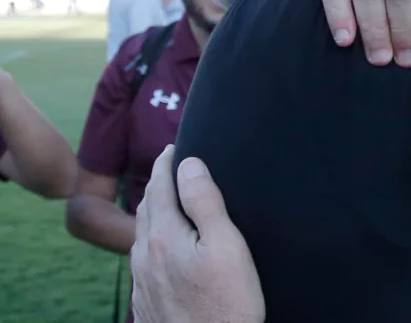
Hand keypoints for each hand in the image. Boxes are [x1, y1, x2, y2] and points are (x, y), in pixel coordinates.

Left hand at [131, 146, 263, 322]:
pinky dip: (152, 241)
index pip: (158, 187)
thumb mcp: (226, 246)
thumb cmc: (229, 303)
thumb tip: (189, 164)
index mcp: (164, 237)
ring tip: (168, 202)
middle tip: (171, 168)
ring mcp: (142, 283)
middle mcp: (145, 257)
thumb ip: (205, 202)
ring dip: (152, 212)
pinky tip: (165, 248)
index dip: (166, 163)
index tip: (173, 147)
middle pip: (145, 209)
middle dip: (157, 185)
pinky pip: (143, 261)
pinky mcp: (146, 303)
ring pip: (142, 236)